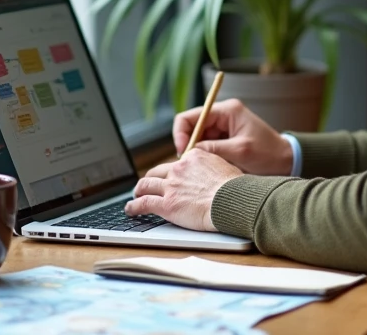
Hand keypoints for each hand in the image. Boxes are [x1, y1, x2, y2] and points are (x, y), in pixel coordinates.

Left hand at [125, 149, 241, 229]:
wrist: (232, 200)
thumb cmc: (235, 188)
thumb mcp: (225, 167)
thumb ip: (213, 167)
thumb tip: (213, 173)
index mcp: (194, 157)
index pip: (177, 163)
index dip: (173, 172)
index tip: (172, 177)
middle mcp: (179, 169)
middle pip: (158, 171)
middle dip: (152, 177)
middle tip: (148, 184)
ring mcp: (171, 186)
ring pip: (146, 184)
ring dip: (139, 190)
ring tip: (136, 194)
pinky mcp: (167, 204)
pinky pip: (144, 203)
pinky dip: (134, 206)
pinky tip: (131, 209)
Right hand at [173, 98, 292, 174]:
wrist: (286, 161)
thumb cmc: (268, 153)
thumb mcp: (240, 152)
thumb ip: (213, 149)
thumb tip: (189, 153)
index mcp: (227, 110)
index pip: (191, 117)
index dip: (181, 133)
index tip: (183, 153)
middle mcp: (223, 115)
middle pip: (192, 127)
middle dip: (188, 145)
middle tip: (189, 164)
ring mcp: (223, 127)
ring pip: (198, 138)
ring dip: (197, 153)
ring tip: (201, 168)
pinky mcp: (225, 139)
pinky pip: (206, 146)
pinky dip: (204, 156)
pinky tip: (208, 168)